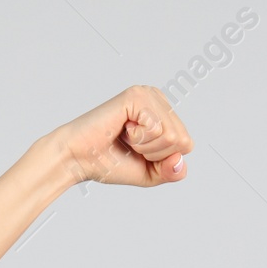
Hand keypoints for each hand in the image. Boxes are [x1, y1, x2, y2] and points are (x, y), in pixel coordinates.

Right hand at [51, 85, 192, 188]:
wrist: (80, 160)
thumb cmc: (110, 163)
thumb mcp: (150, 173)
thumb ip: (172, 171)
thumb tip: (180, 161)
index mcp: (164, 113)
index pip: (186, 145)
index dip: (162, 159)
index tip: (138, 151)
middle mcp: (158, 98)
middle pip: (182, 140)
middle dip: (155, 153)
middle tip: (130, 145)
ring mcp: (148, 94)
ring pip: (172, 135)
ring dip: (146, 147)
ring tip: (125, 136)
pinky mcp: (136, 95)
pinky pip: (157, 129)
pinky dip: (138, 139)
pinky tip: (122, 129)